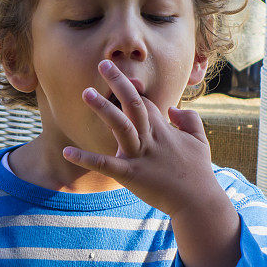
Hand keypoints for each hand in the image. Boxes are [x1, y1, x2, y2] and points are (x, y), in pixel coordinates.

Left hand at [62, 59, 222, 216]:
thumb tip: (173, 109)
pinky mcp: (130, 175)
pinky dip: (85, 158)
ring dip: (103, 108)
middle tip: (102, 64)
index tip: (119, 77)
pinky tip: (67, 151)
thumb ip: (189, 119)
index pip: (144, 102)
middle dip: (118, 82)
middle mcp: (150, 138)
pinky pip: (105, 164)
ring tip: (86, 92)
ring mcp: (140, 156)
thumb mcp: (200, 140)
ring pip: (120, 125)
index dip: (131, 89)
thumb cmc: (199, 172)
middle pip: (133, 103)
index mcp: (163, 129)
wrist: (199, 203)